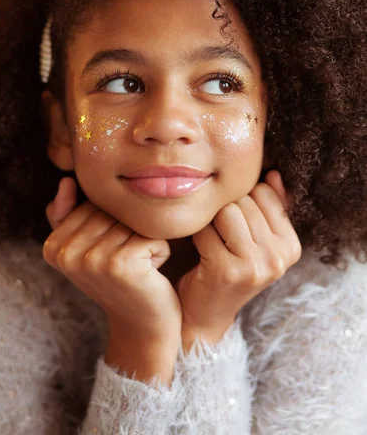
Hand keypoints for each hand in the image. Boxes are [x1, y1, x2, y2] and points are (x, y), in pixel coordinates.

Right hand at [43, 177, 182, 343]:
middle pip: (112, 210)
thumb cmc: (119, 280)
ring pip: (133, 220)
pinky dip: (161, 250)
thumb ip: (69, 216)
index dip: (112, 223)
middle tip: (127, 262)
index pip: (93, 204)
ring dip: (146, 239)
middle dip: (130, 229)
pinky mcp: (120, 265)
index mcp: (52, 246)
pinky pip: (151, 235)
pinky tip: (151, 274)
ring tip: (139, 267)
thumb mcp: (88, 249)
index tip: (110, 254)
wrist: (142, 326)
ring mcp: (91, 259)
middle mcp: (66, 253)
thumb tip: (66, 181)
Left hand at [176, 170, 301, 349]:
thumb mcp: (257, 241)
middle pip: (244, 200)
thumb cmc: (229, 268)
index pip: (264, 193)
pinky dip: (196, 234)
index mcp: (291, 246)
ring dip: (211, 221)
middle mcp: (278, 257)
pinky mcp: (226, 270)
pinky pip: (206, 228)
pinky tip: (199, 250)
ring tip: (211, 240)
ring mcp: (254, 265)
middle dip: (225, 210)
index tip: (235, 224)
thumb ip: (270, 207)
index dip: (242, 200)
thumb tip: (272, 174)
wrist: (205, 315)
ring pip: (227, 211)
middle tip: (219, 234)